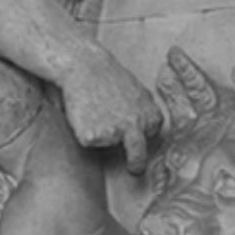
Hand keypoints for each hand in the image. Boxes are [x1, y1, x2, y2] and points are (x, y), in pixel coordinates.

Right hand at [61, 43, 161, 173]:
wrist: (85, 65)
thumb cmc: (108, 76)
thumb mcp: (137, 91)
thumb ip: (143, 111)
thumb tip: (148, 128)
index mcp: (151, 116)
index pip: (149, 136)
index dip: (138, 135)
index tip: (135, 142)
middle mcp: (136, 127)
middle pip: (138, 155)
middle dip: (135, 164)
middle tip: (132, 169)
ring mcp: (115, 133)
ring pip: (107, 144)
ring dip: (100, 136)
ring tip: (93, 111)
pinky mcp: (94, 137)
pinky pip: (87, 141)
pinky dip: (83, 131)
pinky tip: (83, 112)